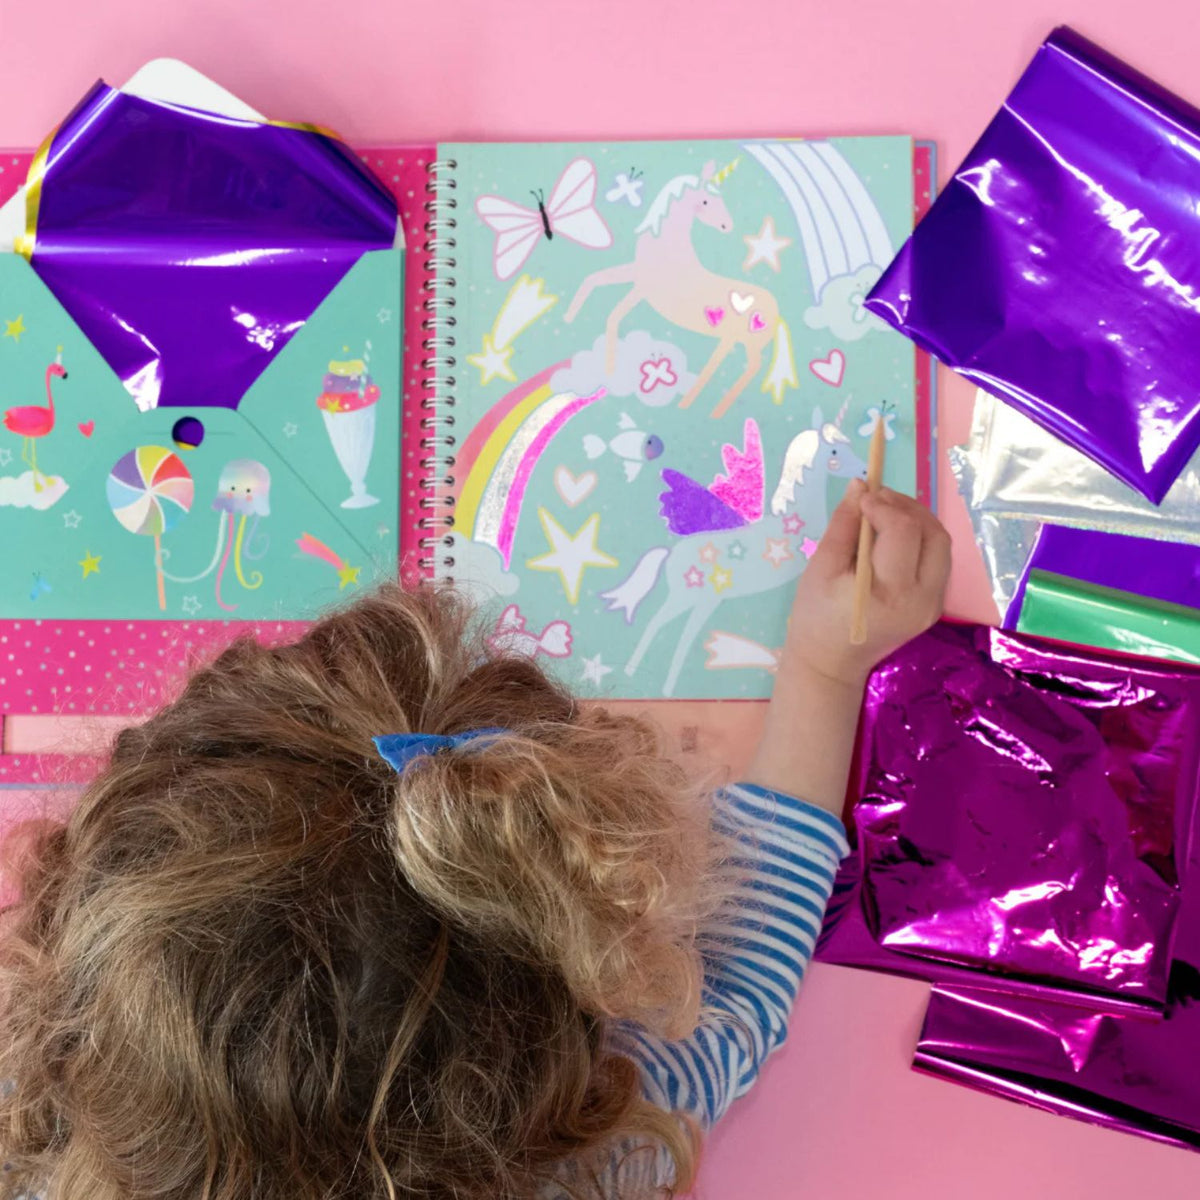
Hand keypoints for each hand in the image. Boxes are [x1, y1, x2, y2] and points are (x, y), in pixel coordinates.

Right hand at [745, 484, 949, 813]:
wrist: (830, 667)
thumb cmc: (815, 620)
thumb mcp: (820, 569)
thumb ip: (843, 527)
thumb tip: (859, 487)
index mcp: (889, 592)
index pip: (903, 532)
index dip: (884, 505)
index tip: (861, 496)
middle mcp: (921, 598)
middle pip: (933, 534)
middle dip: (906, 507)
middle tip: (877, 498)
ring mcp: (933, 604)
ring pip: (941, 544)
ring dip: (917, 520)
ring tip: (885, 512)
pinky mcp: (934, 605)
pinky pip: (937, 559)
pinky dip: (919, 538)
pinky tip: (893, 535)